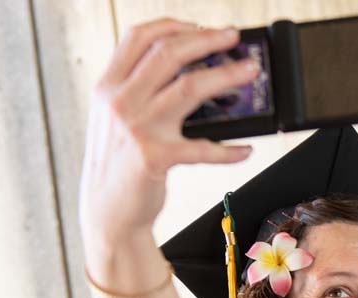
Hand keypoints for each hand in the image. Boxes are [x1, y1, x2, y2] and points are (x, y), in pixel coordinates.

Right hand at [79, 19, 255, 261]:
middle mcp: (119, 101)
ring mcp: (137, 128)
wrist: (107, 211)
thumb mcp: (115, 119)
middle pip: (169, 53)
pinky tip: (246, 150)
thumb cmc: (119, 164)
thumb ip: (138, 91)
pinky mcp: (156, 158)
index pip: (138, 37)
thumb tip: (190, 71)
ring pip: (190, 87)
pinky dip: (229, 149)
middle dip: (207, 40)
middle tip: (235, 38)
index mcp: (107, 86)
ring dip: (227, 75)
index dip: (173, 24)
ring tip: (250, 71)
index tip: (201, 25)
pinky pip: (204, 147)